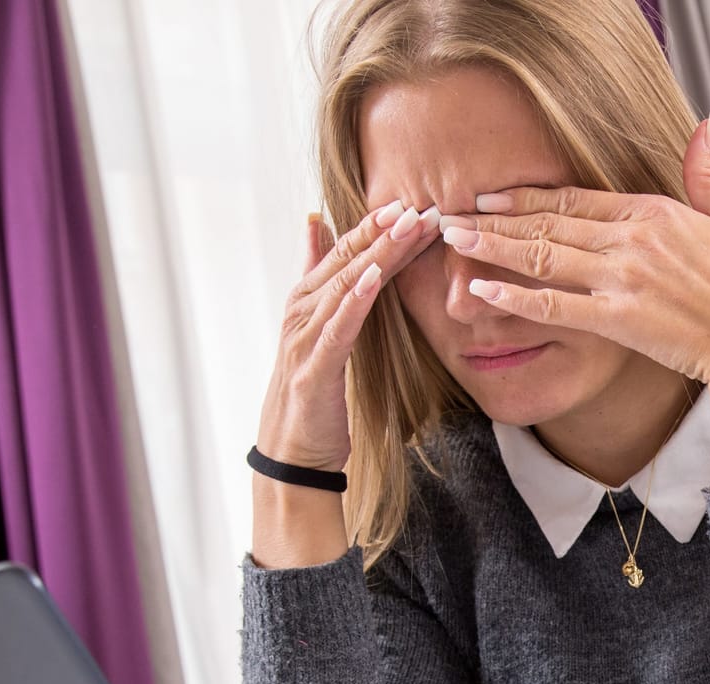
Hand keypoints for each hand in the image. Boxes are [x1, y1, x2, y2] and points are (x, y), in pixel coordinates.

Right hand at [256, 200, 441, 470]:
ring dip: (375, 255)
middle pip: (346, 261)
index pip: (345, 253)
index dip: (375, 227)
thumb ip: (323, 281)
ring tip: (403, 227)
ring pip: (344, 285)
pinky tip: (372, 278)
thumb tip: (317, 224)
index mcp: (307, 301)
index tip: (410, 203)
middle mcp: (301, 311)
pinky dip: (354, 300)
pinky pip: (337, 327)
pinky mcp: (313, 368)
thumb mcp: (321, 333)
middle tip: (416, 205)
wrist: (293, 454)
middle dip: (381, 232)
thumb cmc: (312, 394)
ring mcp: (304, 338)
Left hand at [437, 112, 709, 389]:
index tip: (491, 195)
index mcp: (654, 212)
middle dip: (494, 218)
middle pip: (549, 222)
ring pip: (543, 256)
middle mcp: (632, 240)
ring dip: (493, 248)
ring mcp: (624, 280)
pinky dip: (515, 296)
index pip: (575, 198)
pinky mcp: (620, 321)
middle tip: (449, 215)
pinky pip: (555, 306)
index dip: (527, 196)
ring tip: (453, 242)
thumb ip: (705, 172)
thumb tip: (708, 122)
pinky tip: (482, 289)